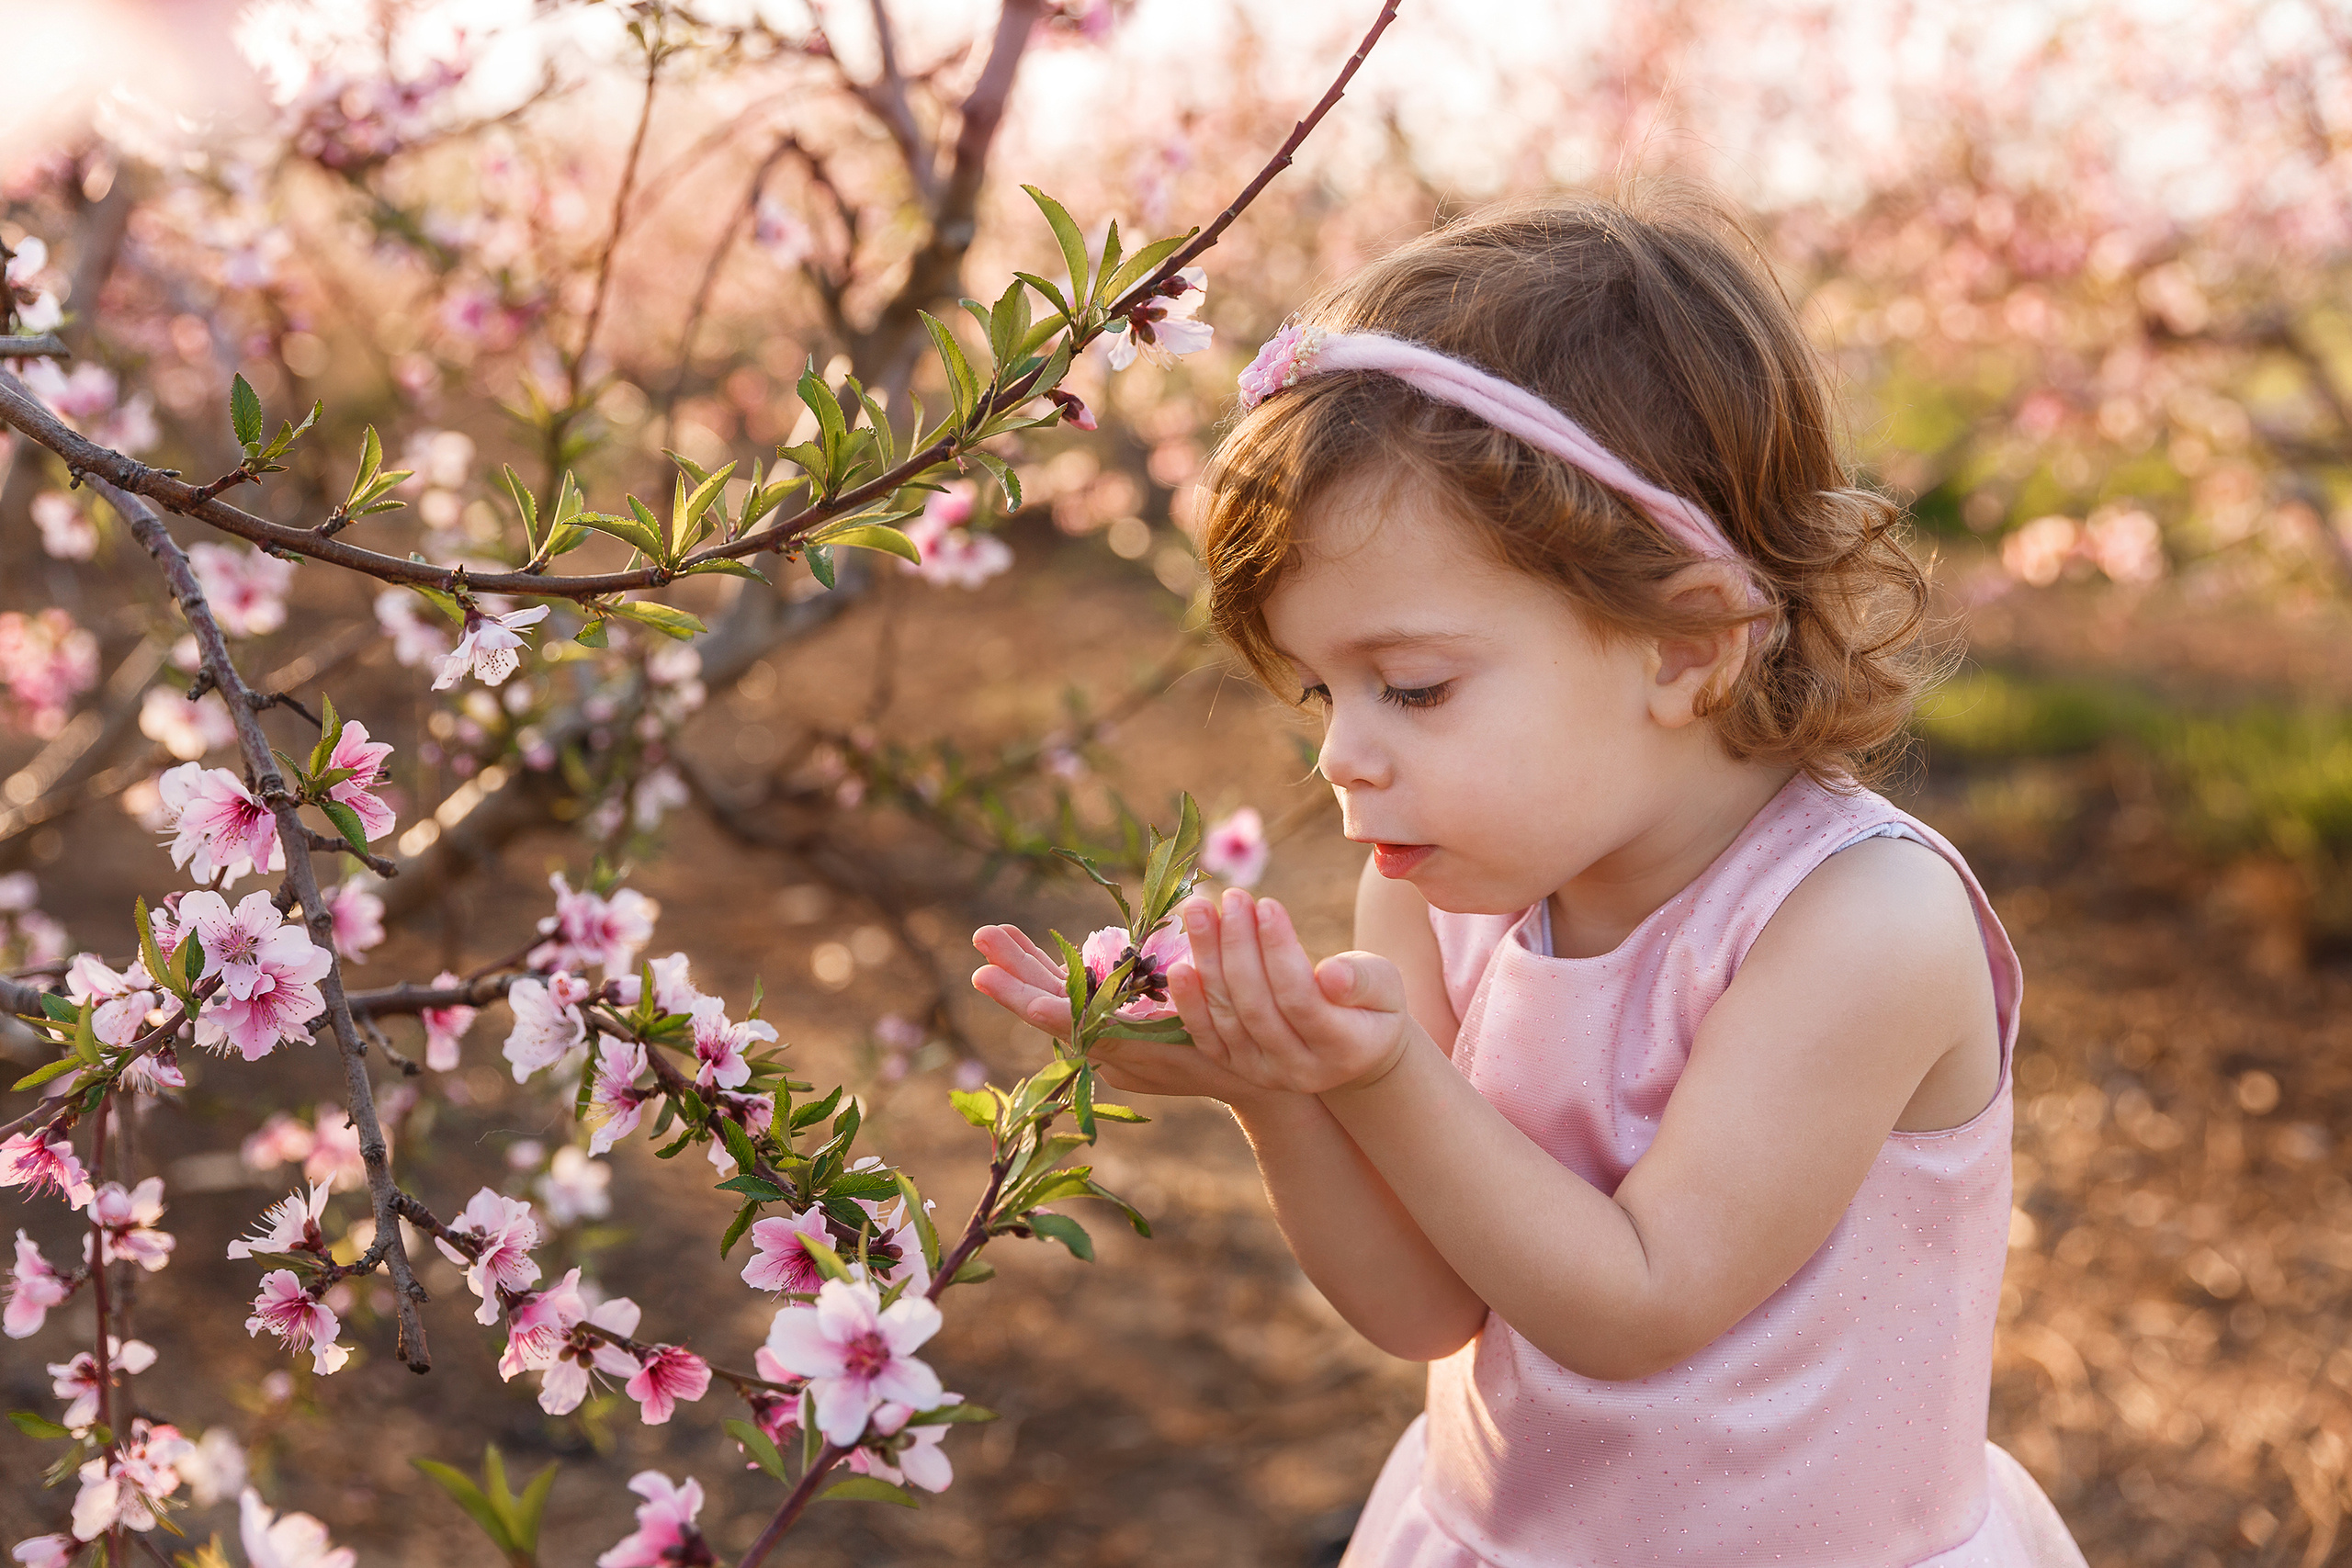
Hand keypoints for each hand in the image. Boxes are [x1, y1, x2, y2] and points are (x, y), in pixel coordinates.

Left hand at [967, 923, 1289, 1104]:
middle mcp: (1110, 1049)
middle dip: (1015, 970)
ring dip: (1027, 965)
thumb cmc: (1244, 1044)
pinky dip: (1054, 974)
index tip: (985, 975)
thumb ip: (1182, 987)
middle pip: (1052, 1005)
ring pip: (1060, 998)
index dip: (1023, 995)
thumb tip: (1159, 945)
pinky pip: (1078, 1000)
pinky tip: (1033, 952)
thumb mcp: (1215, 1010)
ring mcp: (1111, 1041)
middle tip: (979, 939)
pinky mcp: (1119, 1031)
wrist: (1261, 1080)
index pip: (1065, 1020)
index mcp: (1127, 1049)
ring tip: (992, 934)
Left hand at [1166, 888, 1414, 1095]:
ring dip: (1208, 960)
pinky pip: (1206, 1037)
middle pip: (1257, 1006)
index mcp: (1344, 1048)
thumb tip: (1331, 974)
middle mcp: (1300, 1069)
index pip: (1301, 999)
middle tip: (1231, 897)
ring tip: (1199, 910)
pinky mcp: (1235, 1068)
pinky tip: (1176, 966)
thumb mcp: (1385, 986)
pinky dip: (1189, 1003)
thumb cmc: (1372, 1003)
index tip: (1267, 904)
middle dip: (1238, 946)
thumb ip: (1363, 980)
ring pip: (1227, 1016)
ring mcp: (1264, 1073)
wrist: (1352, 1051)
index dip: (1279, 952)